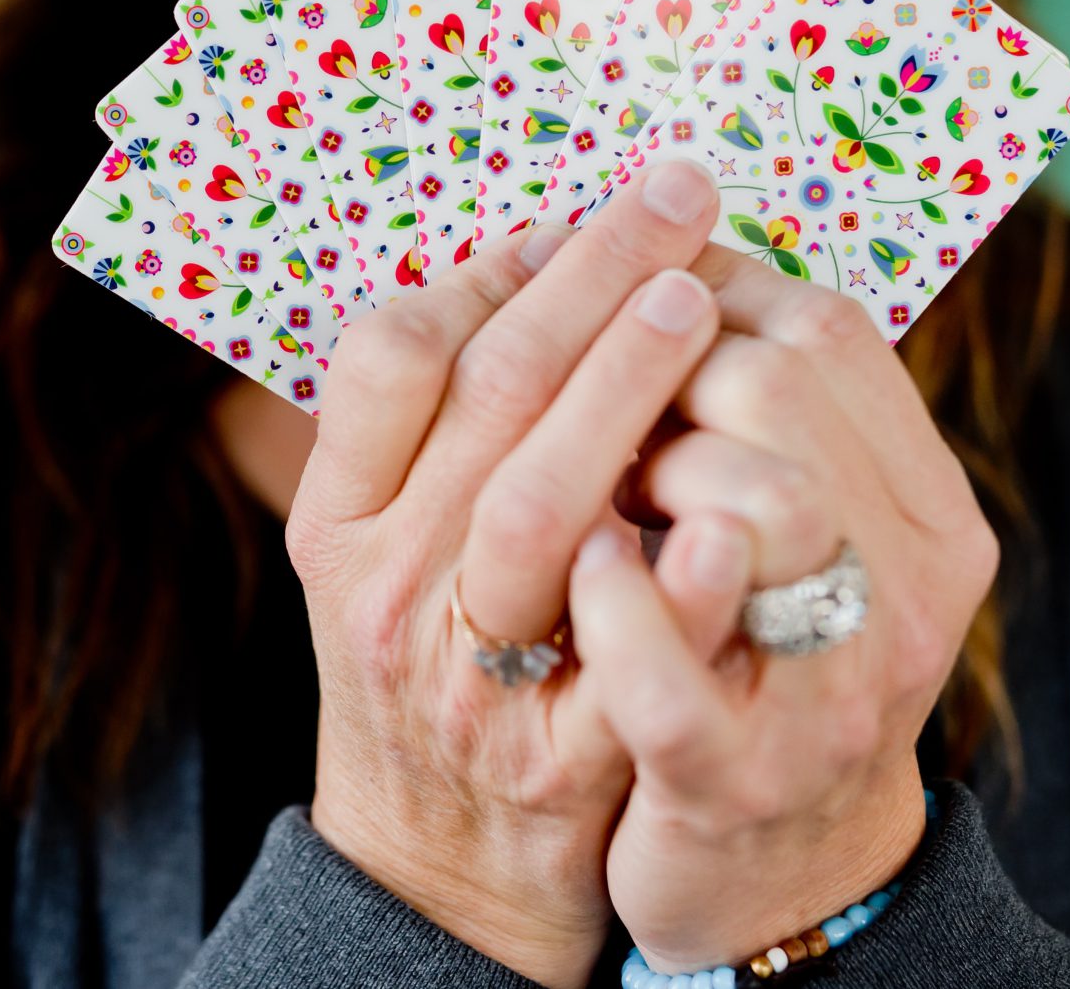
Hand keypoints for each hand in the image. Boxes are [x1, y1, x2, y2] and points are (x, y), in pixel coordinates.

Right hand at [289, 158, 729, 987]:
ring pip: (538, 504)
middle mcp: (392, 587)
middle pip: (485, 398)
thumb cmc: (427, 668)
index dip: (486, 270)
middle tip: (676, 199)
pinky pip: (626, 651)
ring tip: (699, 300)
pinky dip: (674, 573)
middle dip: (591, 280)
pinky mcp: (565, 755)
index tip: (566, 216)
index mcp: (342, 524)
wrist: (435, 870)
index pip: (389, 355)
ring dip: (624, 388)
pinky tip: (728, 499)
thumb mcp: (382, 548)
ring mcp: (474, 672)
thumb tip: (529, 259)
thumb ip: (428, 429)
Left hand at [559, 245, 1000, 972]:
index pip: (828, 330)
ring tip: (581, 459)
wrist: (783, 878)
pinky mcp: (732, 779)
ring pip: (757, 505)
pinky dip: (617, 601)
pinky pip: (674, 669)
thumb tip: (668, 249)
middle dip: (663, 358)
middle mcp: (907, 593)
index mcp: (929, 515)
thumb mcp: (801, 529)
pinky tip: (574, 568)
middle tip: (589, 371)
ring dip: (645, 452)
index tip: (632, 275)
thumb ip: (772, 413)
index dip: (710, 277)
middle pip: (784, 393)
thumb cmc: (760, 662)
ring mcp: (828, 692)